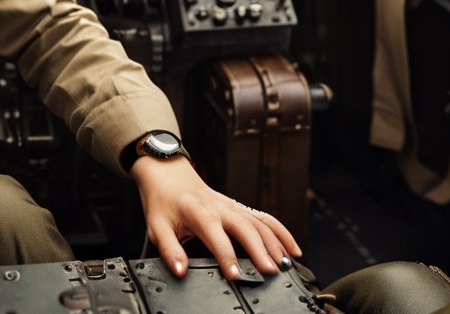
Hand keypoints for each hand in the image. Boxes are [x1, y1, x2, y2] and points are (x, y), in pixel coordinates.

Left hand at [130, 156, 301, 280]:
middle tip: (272, 271)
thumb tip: (180, 271)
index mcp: (198, 212)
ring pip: (259, 223)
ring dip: (275, 242)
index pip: (216, 237)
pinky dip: (281, 232)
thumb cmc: (163, 202)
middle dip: (261, 249)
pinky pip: (264, 217)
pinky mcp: (239, 207)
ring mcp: (232, 206)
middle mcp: (220, 207)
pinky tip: (292, 247)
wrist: (167, 173)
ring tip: (286, 263)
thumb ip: (169, 250)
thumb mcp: (157, 227)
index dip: (227, 257)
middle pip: (245, 227)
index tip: (236, 276)